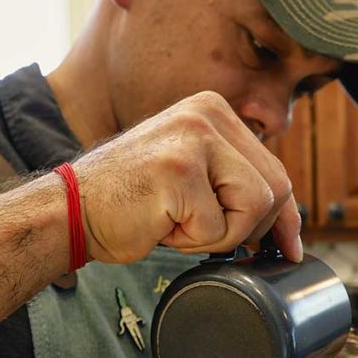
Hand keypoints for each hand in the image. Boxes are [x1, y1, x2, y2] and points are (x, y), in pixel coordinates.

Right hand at [71, 91, 301, 263]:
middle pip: (276, 188)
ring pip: (255, 206)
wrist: (69, 210)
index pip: (277, 169)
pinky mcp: (179, 171)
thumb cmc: (130, 202)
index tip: (287, 247)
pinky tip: (160, 225)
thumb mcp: (193, 175)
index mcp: (214, 110)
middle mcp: (207, 114)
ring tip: (179, 223)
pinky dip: (192, 242)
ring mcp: (193, 139)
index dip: (286, 217)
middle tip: (210, 236)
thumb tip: (288, 224)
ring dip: (221, 235)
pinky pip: (219, 228)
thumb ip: (234, 180)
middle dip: (253, 229)